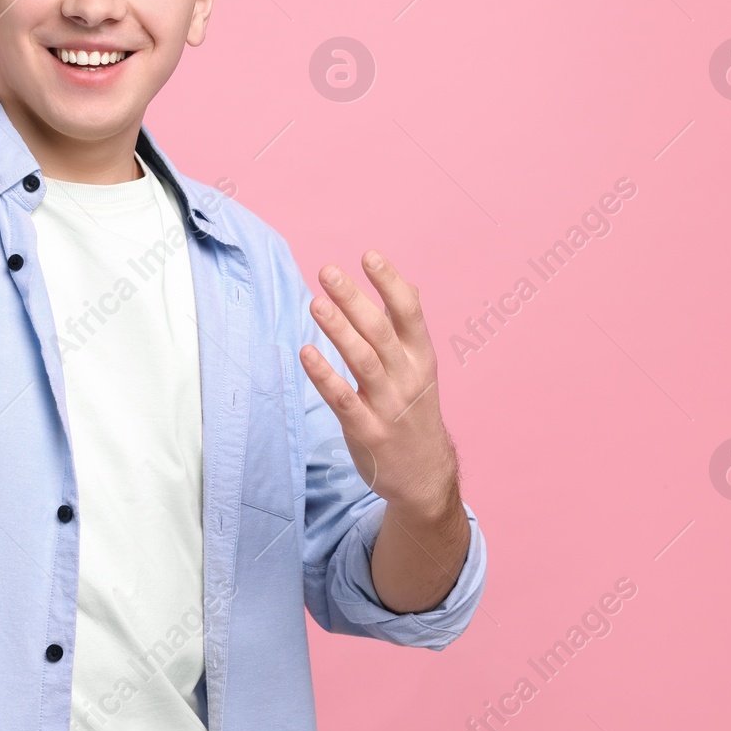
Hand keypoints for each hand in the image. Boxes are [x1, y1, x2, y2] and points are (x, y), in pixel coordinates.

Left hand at [300, 250, 456, 511]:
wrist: (424, 475)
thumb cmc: (414, 410)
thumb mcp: (421, 368)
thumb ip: (408, 328)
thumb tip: (403, 282)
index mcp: (422, 357)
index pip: (409, 312)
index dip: (389, 282)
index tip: (368, 255)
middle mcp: (408, 377)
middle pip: (380, 330)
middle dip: (354, 298)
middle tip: (327, 271)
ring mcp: (388, 405)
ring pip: (363, 360)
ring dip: (339, 330)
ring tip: (315, 302)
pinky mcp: (367, 430)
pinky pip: (343, 399)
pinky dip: (324, 375)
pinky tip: (306, 352)